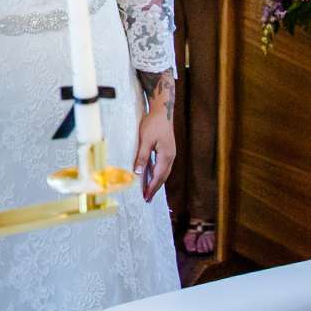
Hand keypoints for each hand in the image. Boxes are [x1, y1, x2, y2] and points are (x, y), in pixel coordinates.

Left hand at [133, 82, 176, 201]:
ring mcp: (171, 154)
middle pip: (163, 177)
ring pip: (164, 172)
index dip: (151, 187)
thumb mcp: (145, 140)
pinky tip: (152, 176)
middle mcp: (171, 157)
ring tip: (149, 190)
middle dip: (155, 188)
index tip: (145, 197)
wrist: (162, 111)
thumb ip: (142, 157)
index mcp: (166, 156)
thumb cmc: (153, 124)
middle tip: (147, 199)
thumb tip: (139, 173)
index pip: (158, 176)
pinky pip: (163, 166)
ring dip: (157, 182)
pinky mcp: (168, 150)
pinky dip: (158, 174)